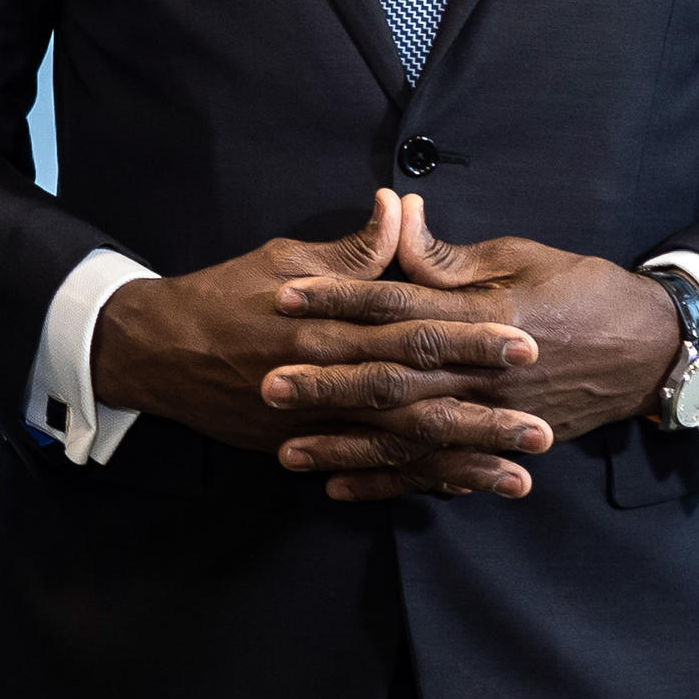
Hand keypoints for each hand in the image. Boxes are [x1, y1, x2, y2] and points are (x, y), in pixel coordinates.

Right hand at [91, 199, 538, 479]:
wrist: (156, 352)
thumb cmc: (224, 296)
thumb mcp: (285, 259)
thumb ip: (353, 250)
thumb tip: (399, 208)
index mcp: (329, 326)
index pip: (413, 331)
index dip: (470, 339)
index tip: (525, 343)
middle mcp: (327, 379)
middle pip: (417, 400)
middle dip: (481, 416)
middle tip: (541, 427)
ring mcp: (315, 422)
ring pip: (399, 446)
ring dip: (461, 462)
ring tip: (520, 476)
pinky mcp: (303, 446)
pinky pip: (366, 467)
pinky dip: (413, 481)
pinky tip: (461, 490)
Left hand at [264, 193, 679, 500]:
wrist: (652, 351)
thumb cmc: (585, 291)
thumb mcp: (521, 257)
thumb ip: (450, 255)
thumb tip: (396, 216)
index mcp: (485, 316)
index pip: (398, 305)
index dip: (341, 298)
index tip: (286, 296)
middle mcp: (483, 372)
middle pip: (393, 377)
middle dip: (327, 382)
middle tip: (267, 385)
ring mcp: (492, 415)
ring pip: (407, 435)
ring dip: (346, 444)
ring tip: (286, 451)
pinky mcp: (500, 446)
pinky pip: (437, 472)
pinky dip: (389, 483)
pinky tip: (339, 488)